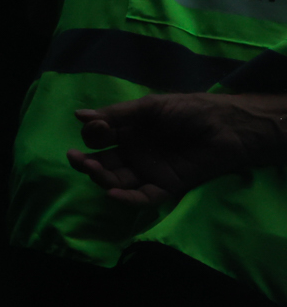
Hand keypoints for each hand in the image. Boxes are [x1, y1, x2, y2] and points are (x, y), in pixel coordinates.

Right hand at [68, 93, 286, 205]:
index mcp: (130, 132)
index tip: (96, 128)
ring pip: (118, 180)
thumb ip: (117, 115)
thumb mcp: (150, 107)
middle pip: (103, 163)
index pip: (100, 139)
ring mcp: (150, 171)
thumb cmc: (191, 111)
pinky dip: (126, 198)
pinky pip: (143, 196)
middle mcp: (136, 153)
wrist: (228, 127)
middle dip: (86, 162)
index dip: (93, 136)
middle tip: (77, 159)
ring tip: (93, 170)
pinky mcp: (167, 187)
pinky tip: (112, 192)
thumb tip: (78, 116)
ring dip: (101, 178)